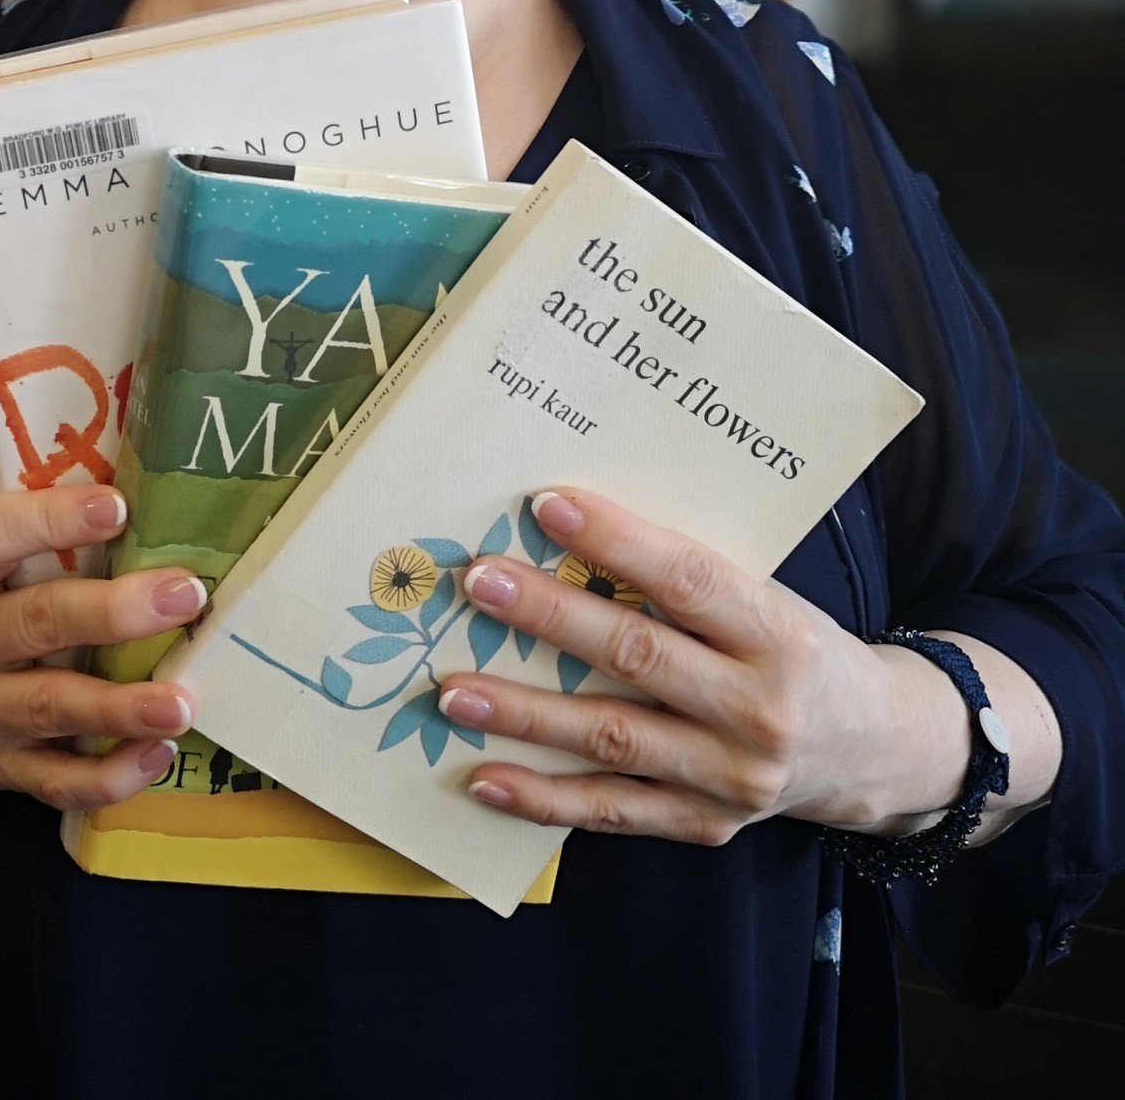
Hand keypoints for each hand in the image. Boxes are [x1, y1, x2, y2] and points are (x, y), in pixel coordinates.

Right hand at [0, 484, 201, 812]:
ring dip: (120, 706)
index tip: (119, 509)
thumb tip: (157, 500)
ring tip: (180, 702)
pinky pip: (54, 780)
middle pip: (32, 623)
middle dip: (113, 612)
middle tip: (185, 597)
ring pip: (48, 708)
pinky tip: (157, 752)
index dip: (51, 521)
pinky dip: (109, 774)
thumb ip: (46, 532)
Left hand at [438, 489, 967, 844]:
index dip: (616, 541)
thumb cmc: (798, 650)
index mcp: (778, 633)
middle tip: (477, 584)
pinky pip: (612, 812)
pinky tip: (484, 776)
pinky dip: (544, 798)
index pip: (687, 579)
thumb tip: (571, 528)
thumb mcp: (767, 600)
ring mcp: (732, 777)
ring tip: (452, 689)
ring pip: (611, 738)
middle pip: (636, 656)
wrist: (877, 749)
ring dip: (524, 714)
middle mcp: (759, 708)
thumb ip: (687, 579)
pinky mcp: (707, 825)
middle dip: (547, 617)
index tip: (546, 505)